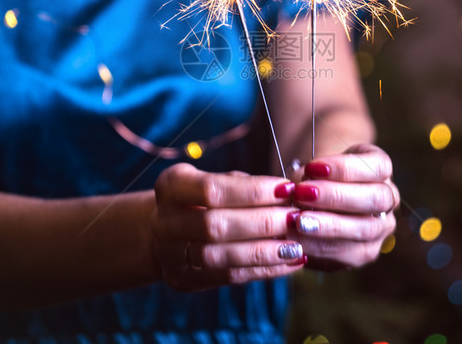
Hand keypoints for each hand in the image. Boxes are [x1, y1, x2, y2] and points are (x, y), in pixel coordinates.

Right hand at [151, 163, 306, 290]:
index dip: (253, 191)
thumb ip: (246, 186)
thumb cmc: (205, 200)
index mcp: (171, 186)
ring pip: (221, 257)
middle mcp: (165, 221)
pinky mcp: (184, 279)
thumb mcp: (217, 181)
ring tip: (297, 246)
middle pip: (215, 225)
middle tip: (296, 218)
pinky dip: (263, 270)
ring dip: (264, 252)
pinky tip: (289, 262)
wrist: (170, 232)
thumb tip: (289, 194)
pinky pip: (228, 278)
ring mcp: (170, 254)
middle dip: (262, 222)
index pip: (212, 190)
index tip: (287, 188)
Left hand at [289, 144, 397, 270]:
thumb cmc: (316, 178)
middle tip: (303, 194)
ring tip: (299, 221)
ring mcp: (382, 227)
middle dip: (336, 196)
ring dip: (330, 225)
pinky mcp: (369, 252)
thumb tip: (292, 190)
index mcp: (381, 168)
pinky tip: (300, 240)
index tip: (312, 167)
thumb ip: (307, 176)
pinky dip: (322, 247)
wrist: (316, 201)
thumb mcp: (313, 168)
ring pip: (367, 229)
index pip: (378, 165)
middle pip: (376, 198)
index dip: (345, 167)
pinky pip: (352, 254)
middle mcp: (389, 198)